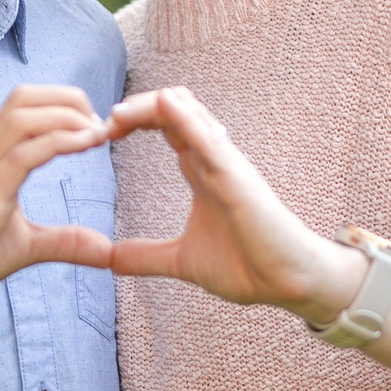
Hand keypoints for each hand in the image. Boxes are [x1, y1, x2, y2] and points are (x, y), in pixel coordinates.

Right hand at [0, 85, 113, 319]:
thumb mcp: (22, 248)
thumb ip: (62, 242)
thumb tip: (105, 250)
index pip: (23, 107)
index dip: (63, 106)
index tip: (95, 129)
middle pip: (23, 97)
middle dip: (68, 98)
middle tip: (100, 126)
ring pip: (22, 116)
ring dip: (66, 115)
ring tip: (97, 132)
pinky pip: (22, 154)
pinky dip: (59, 141)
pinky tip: (86, 145)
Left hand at [104, 87, 357, 325]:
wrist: (289, 284)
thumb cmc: (248, 266)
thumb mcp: (182, 260)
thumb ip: (146, 256)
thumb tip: (109, 260)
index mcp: (200, 171)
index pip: (165, 125)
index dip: (133, 119)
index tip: (102, 134)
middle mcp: (212, 159)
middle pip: (173, 107)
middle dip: (136, 107)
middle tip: (104, 123)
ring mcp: (226, 164)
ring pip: (189, 112)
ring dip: (151, 106)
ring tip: (117, 115)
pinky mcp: (238, 178)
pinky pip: (210, 139)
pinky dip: (186, 119)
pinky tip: (163, 105)